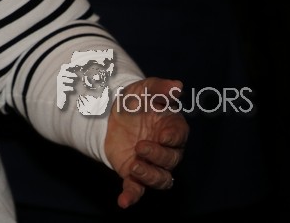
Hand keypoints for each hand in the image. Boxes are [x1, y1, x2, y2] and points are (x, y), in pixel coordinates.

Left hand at [103, 77, 188, 208]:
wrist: (109, 113)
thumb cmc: (134, 101)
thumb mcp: (142, 89)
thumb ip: (159, 87)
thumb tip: (178, 86)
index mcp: (172, 128)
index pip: (180, 137)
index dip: (173, 138)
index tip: (163, 135)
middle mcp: (165, 149)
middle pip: (171, 160)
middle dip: (157, 155)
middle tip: (140, 146)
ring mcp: (150, 163)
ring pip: (160, 179)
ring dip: (149, 176)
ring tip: (133, 166)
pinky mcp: (133, 173)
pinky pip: (137, 190)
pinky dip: (131, 197)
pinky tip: (123, 202)